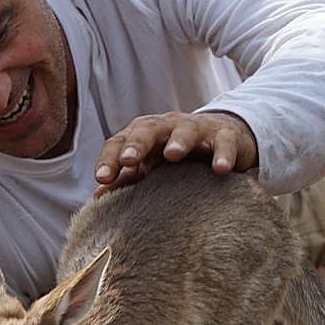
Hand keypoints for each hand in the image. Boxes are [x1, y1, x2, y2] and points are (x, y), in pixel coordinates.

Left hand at [93, 111, 257, 193]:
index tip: (102, 178)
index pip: (121, 142)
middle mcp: (168, 127)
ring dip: (179, 141)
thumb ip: (127, 178)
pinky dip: (222, 154)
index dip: (110, 158)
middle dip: (137, 143)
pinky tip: (220, 169)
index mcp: (144, 134)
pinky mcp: (226, 136)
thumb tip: (98, 197)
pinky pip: (224, 143)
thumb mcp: (152, 165)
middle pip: (149, 129)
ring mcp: (198, 129)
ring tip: (173, 155)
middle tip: (128, 159)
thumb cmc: (180, 157)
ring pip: (186, 130)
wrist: (223, 137)